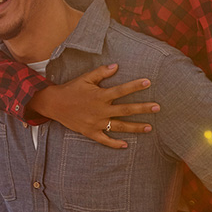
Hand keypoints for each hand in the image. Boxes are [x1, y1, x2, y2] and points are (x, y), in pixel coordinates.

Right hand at [28, 64, 159, 148]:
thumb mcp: (85, 78)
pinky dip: (115, 143)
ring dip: (135, 127)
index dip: (135, 86)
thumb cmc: (71, 89)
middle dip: (143, 109)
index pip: (121, 90)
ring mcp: (96, 123)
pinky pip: (105, 140)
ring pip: (119, 126)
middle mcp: (101, 110)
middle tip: (157, 107)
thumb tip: (116, 66)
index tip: (148, 82)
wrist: (54, 104)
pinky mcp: (90, 132)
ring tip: (150, 128)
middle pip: (126, 110)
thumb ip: (101, 72)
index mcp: (100, 95)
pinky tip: (126, 145)